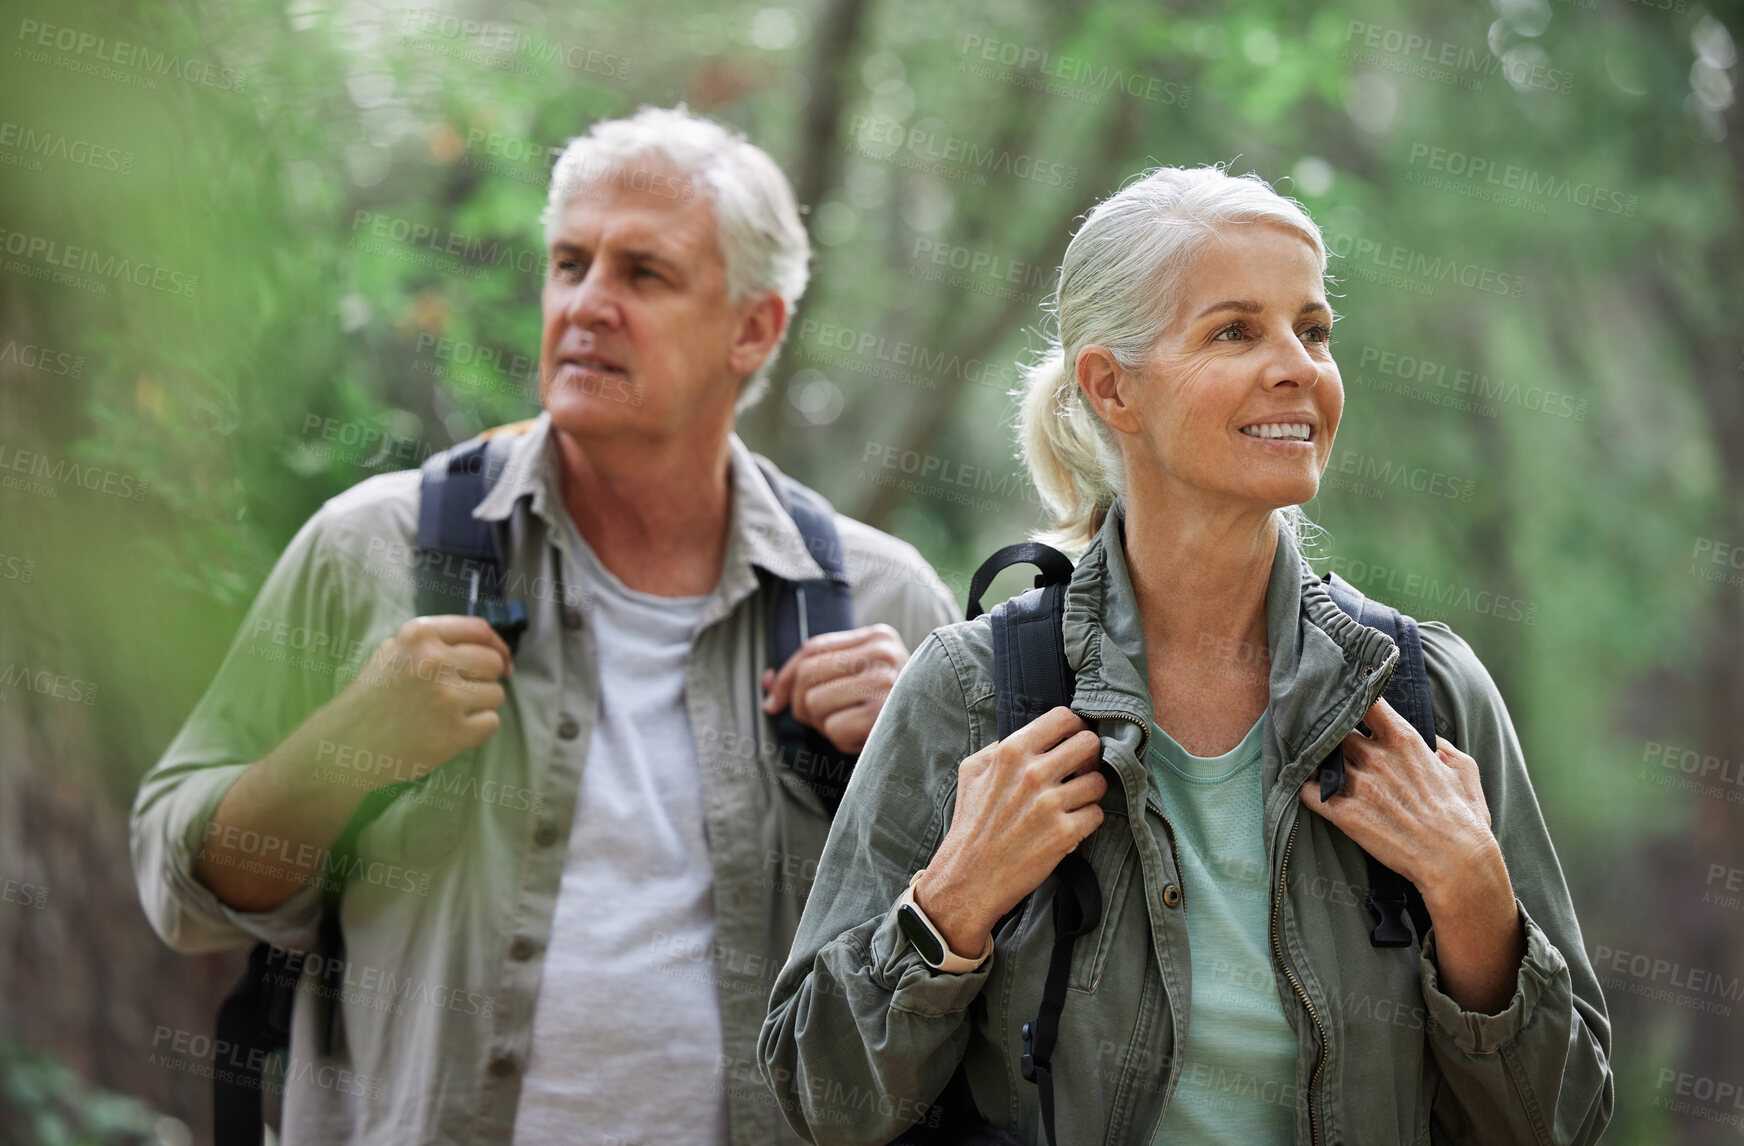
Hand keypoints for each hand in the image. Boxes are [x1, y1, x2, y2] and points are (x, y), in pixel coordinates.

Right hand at [322, 615, 513, 785]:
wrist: (345, 744)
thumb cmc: (372, 697)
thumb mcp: (394, 652)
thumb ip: (435, 642)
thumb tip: (490, 647)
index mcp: (418, 636)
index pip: (478, 629)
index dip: (496, 644)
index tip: (501, 659)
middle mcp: (434, 661)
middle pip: (493, 662)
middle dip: (486, 678)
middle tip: (465, 692)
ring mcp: (446, 698)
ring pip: (496, 694)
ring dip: (481, 705)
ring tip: (451, 713)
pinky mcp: (453, 732)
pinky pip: (492, 723)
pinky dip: (478, 729)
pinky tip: (452, 731)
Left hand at [761, 624, 908, 753]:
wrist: (941, 734)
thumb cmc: (892, 708)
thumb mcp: (858, 680)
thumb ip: (815, 675)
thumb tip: (766, 685)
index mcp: (878, 637)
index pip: (811, 648)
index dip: (784, 677)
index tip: (772, 702)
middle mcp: (883, 653)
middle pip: (806, 675)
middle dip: (801, 705)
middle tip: (823, 720)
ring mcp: (886, 682)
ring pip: (814, 704)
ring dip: (824, 725)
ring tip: (851, 726)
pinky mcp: (885, 714)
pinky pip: (833, 729)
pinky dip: (841, 741)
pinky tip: (865, 738)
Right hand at [913, 707, 1106, 956]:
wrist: (968, 877)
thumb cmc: (971, 823)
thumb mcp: (973, 772)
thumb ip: (1000, 746)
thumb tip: (1033, 735)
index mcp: (1011, 751)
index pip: (1064, 718)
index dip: (1074, 728)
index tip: (1073, 741)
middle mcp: (1033, 773)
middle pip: (1090, 744)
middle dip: (1089, 757)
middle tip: (1081, 770)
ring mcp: (1050, 804)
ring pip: (1099, 781)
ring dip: (1090, 792)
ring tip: (1073, 802)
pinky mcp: (1064, 834)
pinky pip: (1097, 814)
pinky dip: (1087, 819)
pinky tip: (1070, 824)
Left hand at [1297, 696, 1494, 896]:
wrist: (1455, 863)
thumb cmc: (1465, 819)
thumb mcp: (1464, 771)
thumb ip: (1444, 749)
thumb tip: (1431, 743)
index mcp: (1405, 740)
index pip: (1367, 702)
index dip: (1354, 700)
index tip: (1349, 704)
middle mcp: (1377, 757)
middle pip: (1336, 728)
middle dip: (1331, 731)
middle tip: (1325, 737)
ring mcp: (1359, 785)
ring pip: (1318, 757)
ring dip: (1315, 759)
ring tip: (1312, 762)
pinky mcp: (1345, 814)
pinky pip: (1308, 792)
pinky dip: (1305, 789)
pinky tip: (1309, 790)